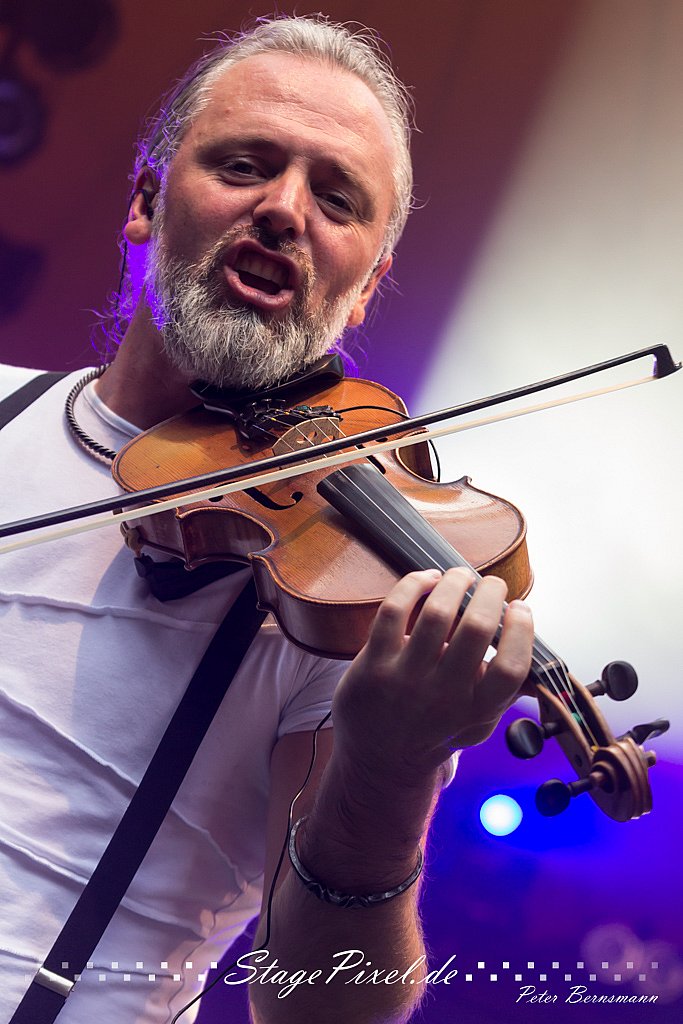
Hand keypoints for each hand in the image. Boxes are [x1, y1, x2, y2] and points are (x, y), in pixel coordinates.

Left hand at [332, 567, 533, 784]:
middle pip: (478, 629)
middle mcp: (444, 697)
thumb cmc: (437, 728)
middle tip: (492, 584)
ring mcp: (406, 681)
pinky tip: (427, 580)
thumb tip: (545, 667)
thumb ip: (507, 693)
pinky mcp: (374, 665)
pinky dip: (414, 585)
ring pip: (436, 613)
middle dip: (490, 593)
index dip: (522, 630)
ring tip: (460, 576)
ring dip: (454, 582)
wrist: (380, 757)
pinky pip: (394, 611)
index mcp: (478, 710)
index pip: (512, 667)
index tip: (520, 608)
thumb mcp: (479, 721)